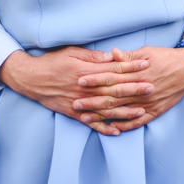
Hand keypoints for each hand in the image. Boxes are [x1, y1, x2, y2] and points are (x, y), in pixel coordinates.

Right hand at [0, 46, 151, 135]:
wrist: (31, 78)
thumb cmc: (52, 61)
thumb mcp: (72, 52)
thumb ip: (93, 56)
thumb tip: (112, 56)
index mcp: (86, 71)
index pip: (113, 69)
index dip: (130, 66)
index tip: (146, 64)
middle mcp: (85, 88)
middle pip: (114, 89)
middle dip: (134, 89)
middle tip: (151, 87)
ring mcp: (80, 102)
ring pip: (106, 109)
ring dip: (124, 111)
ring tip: (141, 111)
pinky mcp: (74, 113)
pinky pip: (92, 123)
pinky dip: (104, 128)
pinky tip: (117, 131)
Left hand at [72, 45, 183, 133]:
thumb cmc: (166, 57)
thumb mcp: (147, 52)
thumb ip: (127, 56)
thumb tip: (111, 53)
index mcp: (137, 73)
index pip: (111, 76)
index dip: (95, 79)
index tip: (79, 81)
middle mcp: (141, 89)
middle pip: (112, 96)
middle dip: (92, 101)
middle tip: (75, 104)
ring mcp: (147, 102)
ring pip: (121, 111)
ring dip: (102, 116)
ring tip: (86, 119)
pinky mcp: (155, 111)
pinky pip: (137, 122)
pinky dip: (124, 126)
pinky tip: (111, 129)